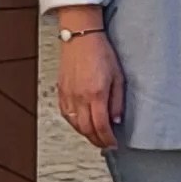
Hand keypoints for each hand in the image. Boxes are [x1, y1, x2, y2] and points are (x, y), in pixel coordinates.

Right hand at [57, 26, 125, 149]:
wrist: (80, 37)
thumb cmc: (100, 51)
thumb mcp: (118, 76)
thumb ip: (117, 100)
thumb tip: (116, 119)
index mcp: (96, 93)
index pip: (101, 126)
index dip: (108, 139)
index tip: (113, 143)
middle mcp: (80, 97)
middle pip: (86, 129)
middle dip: (97, 141)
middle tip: (105, 144)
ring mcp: (68, 95)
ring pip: (75, 124)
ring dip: (85, 134)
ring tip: (95, 136)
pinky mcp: (61, 91)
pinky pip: (66, 114)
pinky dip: (74, 123)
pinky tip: (81, 124)